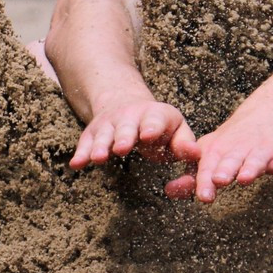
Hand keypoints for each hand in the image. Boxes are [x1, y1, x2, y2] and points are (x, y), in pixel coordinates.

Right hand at [69, 97, 198, 168]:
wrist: (128, 107)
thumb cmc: (160, 128)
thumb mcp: (177, 132)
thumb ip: (185, 145)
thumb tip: (197, 155)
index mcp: (156, 115)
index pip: (154, 120)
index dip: (152, 127)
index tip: (149, 135)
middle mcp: (130, 116)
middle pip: (127, 127)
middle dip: (125, 137)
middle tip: (123, 148)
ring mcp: (109, 124)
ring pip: (104, 135)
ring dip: (101, 146)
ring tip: (99, 158)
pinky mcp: (93, 134)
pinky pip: (85, 143)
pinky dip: (81, 153)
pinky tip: (76, 165)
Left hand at [163, 112, 272, 202]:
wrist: (264, 116)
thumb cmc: (230, 146)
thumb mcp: (208, 157)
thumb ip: (191, 178)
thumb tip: (168, 191)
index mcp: (217, 152)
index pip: (208, 167)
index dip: (205, 181)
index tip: (205, 196)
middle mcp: (238, 150)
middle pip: (231, 161)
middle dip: (225, 170)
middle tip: (220, 179)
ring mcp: (261, 151)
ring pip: (256, 160)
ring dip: (251, 168)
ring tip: (245, 178)